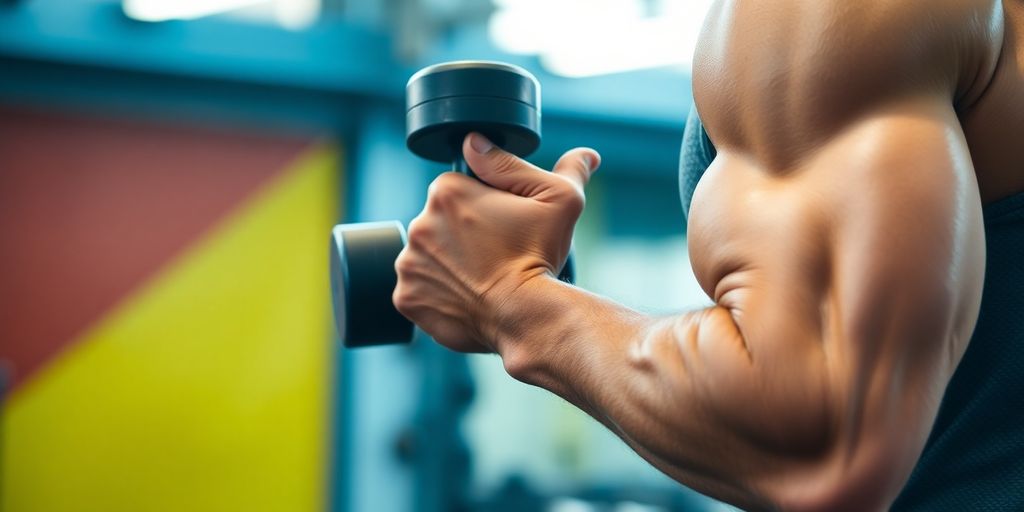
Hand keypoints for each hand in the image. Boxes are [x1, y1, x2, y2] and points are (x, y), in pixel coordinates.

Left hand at [393, 133, 599, 352]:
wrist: (525, 314)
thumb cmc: (539, 255)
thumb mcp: (559, 198)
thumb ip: (558, 165)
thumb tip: (557, 148)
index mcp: (446, 190)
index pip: (460, 189)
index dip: (485, 205)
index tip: (503, 225)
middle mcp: (419, 223)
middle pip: (441, 223)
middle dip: (465, 235)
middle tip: (496, 253)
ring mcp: (408, 263)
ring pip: (430, 257)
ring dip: (450, 264)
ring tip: (482, 278)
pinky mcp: (406, 298)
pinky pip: (420, 292)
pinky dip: (439, 295)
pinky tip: (467, 297)